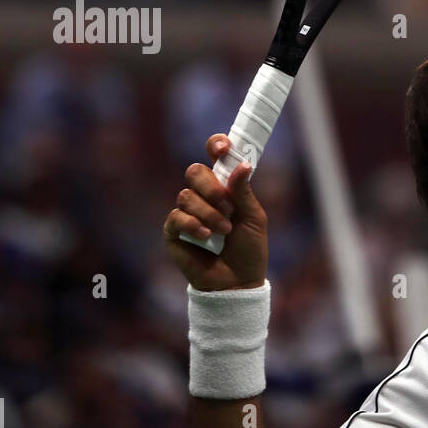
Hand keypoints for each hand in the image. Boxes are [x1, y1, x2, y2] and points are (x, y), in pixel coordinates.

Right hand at [164, 134, 267, 291]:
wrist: (237, 282)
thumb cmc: (249, 250)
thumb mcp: (254, 218)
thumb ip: (244, 192)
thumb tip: (241, 164)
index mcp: (225, 188)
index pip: (214, 157)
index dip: (216, 146)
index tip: (223, 147)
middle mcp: (204, 196)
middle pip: (195, 171)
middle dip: (212, 186)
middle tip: (227, 205)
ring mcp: (187, 213)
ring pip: (187, 195)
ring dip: (209, 213)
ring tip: (224, 232)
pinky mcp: (174, 231)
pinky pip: (177, 216)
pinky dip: (193, 224)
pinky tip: (206, 236)